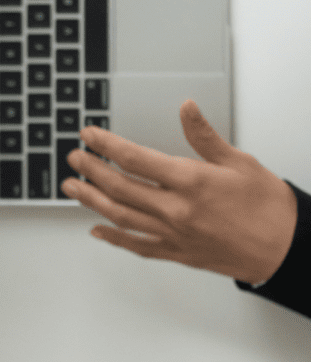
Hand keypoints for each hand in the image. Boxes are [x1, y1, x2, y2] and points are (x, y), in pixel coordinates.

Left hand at [62, 100, 298, 284]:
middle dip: (92, 170)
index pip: (135, 159)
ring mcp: (175, 234)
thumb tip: (187, 108)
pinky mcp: (179, 254)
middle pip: (121, 187)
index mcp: (191, 181)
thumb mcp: (239, 161)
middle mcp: (177, 209)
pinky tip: (97, 230)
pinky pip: (139, 247)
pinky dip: (115, 238)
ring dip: (92, 201)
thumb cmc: (269, 207)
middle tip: (74, 157)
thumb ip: (204, 136)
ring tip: (72, 187)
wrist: (291, 250)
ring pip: (122, 216)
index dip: (106, 145)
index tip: (88, 135)